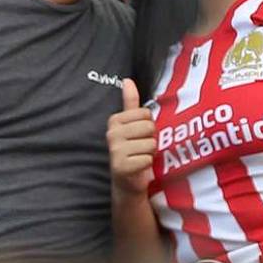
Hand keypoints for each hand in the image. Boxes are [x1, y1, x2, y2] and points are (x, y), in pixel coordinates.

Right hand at [106, 79, 156, 194]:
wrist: (127, 182)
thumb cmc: (133, 151)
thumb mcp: (132, 125)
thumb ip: (130, 103)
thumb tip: (127, 80)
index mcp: (114, 120)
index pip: (146, 113)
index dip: (148, 126)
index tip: (139, 136)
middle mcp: (111, 134)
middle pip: (149, 127)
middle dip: (150, 139)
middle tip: (141, 148)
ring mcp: (115, 150)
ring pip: (150, 144)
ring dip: (150, 153)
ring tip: (140, 157)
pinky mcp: (121, 167)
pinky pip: (147, 159)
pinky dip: (147, 165)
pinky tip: (138, 168)